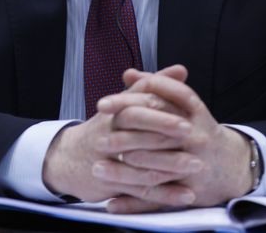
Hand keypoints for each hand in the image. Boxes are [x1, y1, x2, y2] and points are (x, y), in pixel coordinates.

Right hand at [42, 65, 199, 205]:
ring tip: (196, 166)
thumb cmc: (104, 128)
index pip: (137, 107)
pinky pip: (140, 191)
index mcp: (114, 112)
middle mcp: (108, 134)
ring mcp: (107, 161)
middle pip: (138, 134)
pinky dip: (165, 194)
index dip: (162, 114)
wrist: (68, 159)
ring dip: (170, 166)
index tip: (188, 117)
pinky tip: (186, 195)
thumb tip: (180, 70)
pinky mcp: (110, 184)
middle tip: (196, 139)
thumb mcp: (123, 103)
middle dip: (167, 136)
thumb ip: (153, 87)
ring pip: (141, 164)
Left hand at [101, 66, 254, 212]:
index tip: (103, 104)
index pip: (161, 95)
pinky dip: (136, 199)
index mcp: (194, 111)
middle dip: (124, 130)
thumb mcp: (183, 108)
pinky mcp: (191, 187)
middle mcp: (196, 133)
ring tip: (100, 162)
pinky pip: (160, 195)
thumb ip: (156, 88)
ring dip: (125, 163)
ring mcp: (195, 161)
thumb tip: (128, 74)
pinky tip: (114, 197)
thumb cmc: (200, 132)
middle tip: (98, 132)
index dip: (129, 97)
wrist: (232, 166)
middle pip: (157, 126)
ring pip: (156, 162)